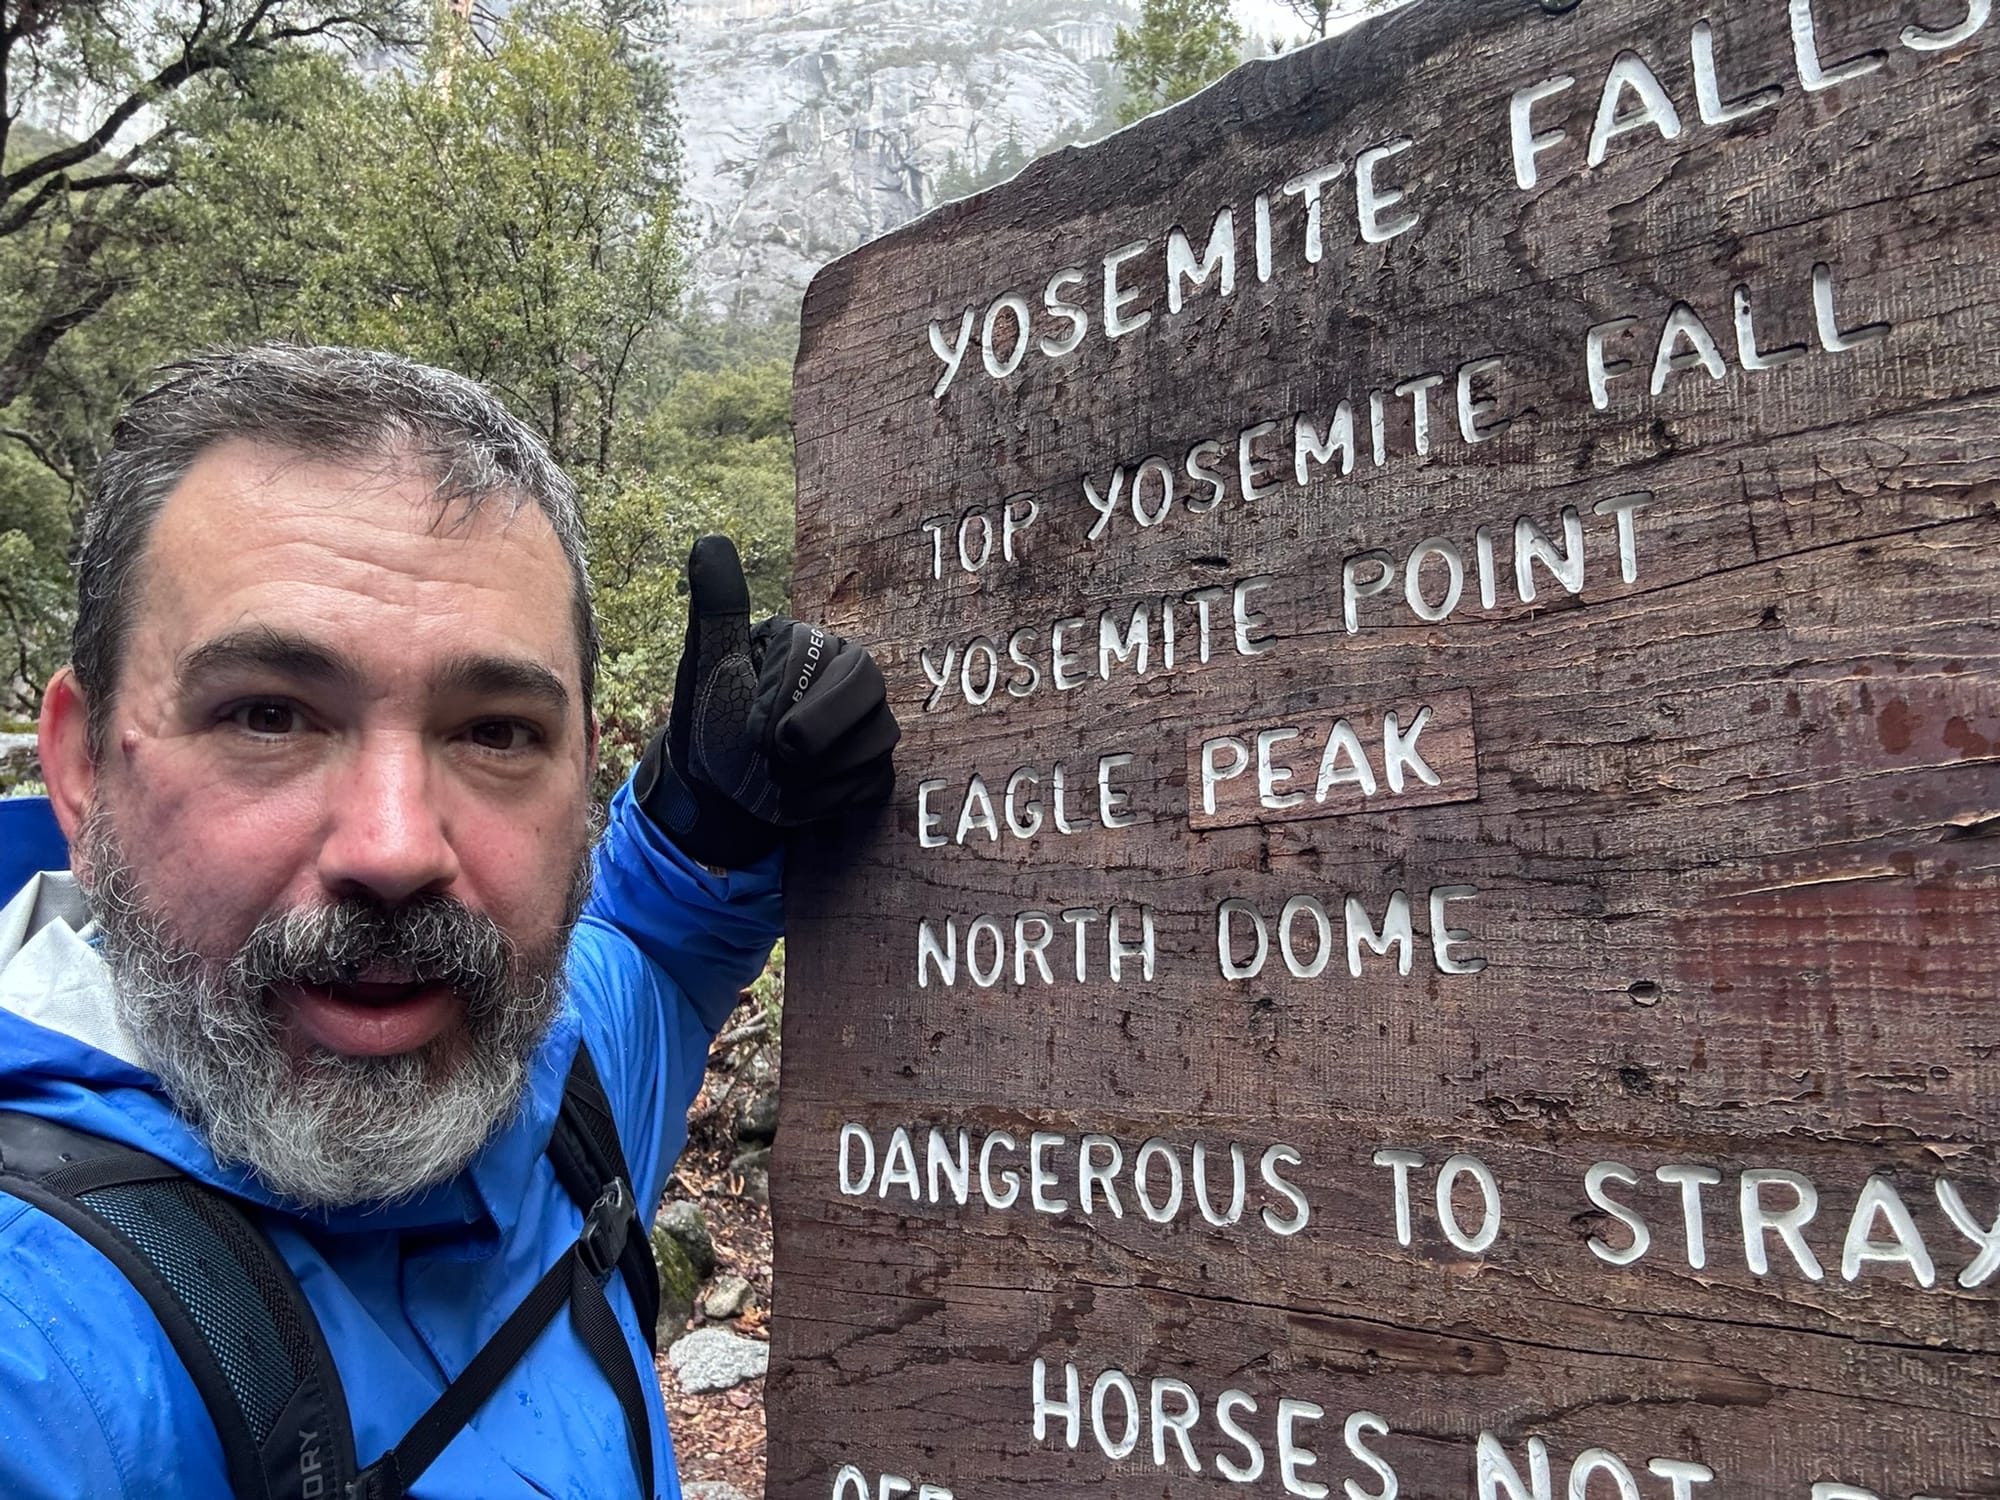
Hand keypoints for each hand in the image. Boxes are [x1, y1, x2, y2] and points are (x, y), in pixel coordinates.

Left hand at [635, 536, 898, 867]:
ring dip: (814, 773)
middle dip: (815, 732)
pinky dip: (828, 800)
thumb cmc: (714, 716)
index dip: (783, 701)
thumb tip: (710, 540)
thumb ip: (717, 605)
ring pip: (874, 742)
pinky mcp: (875, 769)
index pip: (822, 660)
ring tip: (775, 776)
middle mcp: (853, 677)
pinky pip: (874, 783)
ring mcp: (870, 723)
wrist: (716, 786)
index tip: (750, 727)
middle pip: (868, 692)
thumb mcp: (708, 662)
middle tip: (775, 756)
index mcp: (816, 644)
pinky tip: (795, 798)